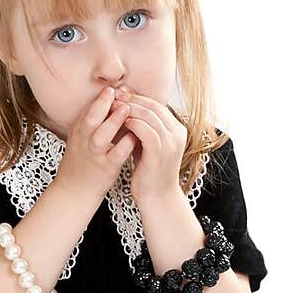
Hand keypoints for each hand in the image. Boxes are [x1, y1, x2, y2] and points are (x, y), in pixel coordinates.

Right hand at [56, 85, 137, 203]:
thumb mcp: (81, 138)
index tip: (112, 88)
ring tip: (126, 109)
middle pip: (90, 119)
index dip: (99, 98)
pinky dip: (125, 144)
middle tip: (115, 92)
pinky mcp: (106, 169)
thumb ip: (94, 119)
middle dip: (102, 105)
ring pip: (101, 136)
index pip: (87, 111)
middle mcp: (84, 142)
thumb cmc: (83, 161)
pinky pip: (116, 154)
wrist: (74, 192)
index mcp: (79, 132)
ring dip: (113, 122)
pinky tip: (135, 136)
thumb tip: (113, 96)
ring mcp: (95, 156)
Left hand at [115, 89, 186, 205]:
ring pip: (150, 115)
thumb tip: (126, 108)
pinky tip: (122, 122)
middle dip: (133, 99)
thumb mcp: (148, 145)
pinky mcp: (160, 152)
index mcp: (177, 130)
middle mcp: (177, 134)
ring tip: (115, 106)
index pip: (157, 106)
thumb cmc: (149, 173)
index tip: (121, 95)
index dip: (138, 98)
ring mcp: (171, 142)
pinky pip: (146, 130)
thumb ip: (142, 128)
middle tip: (115, 96)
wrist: (157, 198)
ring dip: (130, 109)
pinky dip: (133, 123)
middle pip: (154, 107)